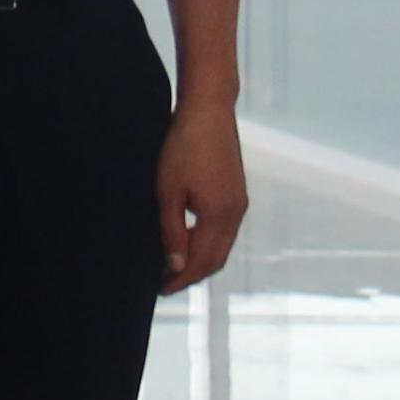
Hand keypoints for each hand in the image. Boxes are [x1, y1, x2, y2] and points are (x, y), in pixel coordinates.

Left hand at [157, 95, 248, 289]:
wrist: (208, 111)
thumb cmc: (183, 147)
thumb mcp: (168, 191)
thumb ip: (173, 230)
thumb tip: (176, 265)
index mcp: (220, 216)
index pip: (202, 262)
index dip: (182, 279)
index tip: (161, 288)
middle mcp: (235, 213)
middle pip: (216, 259)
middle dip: (191, 274)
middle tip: (164, 282)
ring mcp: (239, 203)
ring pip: (222, 245)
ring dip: (199, 259)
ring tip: (172, 264)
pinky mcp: (236, 193)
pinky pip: (224, 230)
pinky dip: (207, 242)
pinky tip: (188, 239)